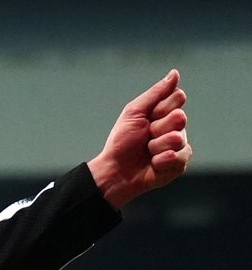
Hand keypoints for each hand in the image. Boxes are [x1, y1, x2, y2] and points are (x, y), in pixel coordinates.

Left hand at [87, 69, 192, 209]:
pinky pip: (178, 156)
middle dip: (157, 128)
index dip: (160, 108)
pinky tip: (152, 164)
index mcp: (165, 113)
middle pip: (180, 117)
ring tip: (147, 152)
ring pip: (178, 138)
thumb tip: (175, 73)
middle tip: (145, 137)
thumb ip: (156, 93)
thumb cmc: (122, 142)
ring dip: (156, 146)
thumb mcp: (134, 113)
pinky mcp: (179, 164)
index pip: (178, 97)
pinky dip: (160, 161)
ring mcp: (179, 146)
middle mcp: (175, 128)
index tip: (146, 117)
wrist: (115, 170)